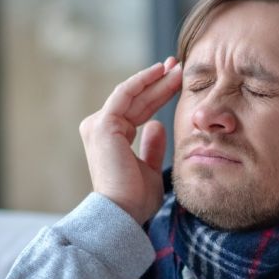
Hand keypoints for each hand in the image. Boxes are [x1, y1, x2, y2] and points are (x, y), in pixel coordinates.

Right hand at [79, 57, 182, 223]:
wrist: (123, 212)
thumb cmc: (135, 199)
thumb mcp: (149, 169)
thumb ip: (152, 147)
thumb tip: (158, 125)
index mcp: (112, 138)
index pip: (139, 110)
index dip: (159, 95)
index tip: (178, 82)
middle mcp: (101, 128)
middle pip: (136, 99)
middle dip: (159, 82)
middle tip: (180, 66)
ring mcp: (99, 125)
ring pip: (133, 94)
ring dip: (155, 79)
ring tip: (178, 67)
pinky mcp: (103, 124)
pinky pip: (125, 94)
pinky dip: (143, 81)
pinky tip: (161, 71)